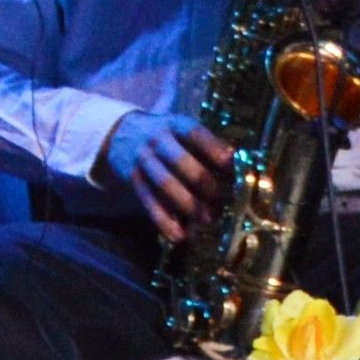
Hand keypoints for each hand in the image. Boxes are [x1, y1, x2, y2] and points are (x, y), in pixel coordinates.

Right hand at [100, 110, 232, 237]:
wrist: (121, 134)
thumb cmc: (167, 136)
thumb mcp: (182, 130)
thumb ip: (205, 146)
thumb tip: (237, 168)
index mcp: (175, 124)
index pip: (195, 133)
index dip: (213, 147)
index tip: (230, 162)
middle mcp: (158, 140)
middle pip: (179, 161)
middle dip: (202, 182)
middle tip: (220, 200)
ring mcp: (143, 160)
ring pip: (164, 184)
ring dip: (187, 204)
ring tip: (207, 219)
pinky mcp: (132, 179)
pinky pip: (148, 201)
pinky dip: (163, 220)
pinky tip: (179, 235)